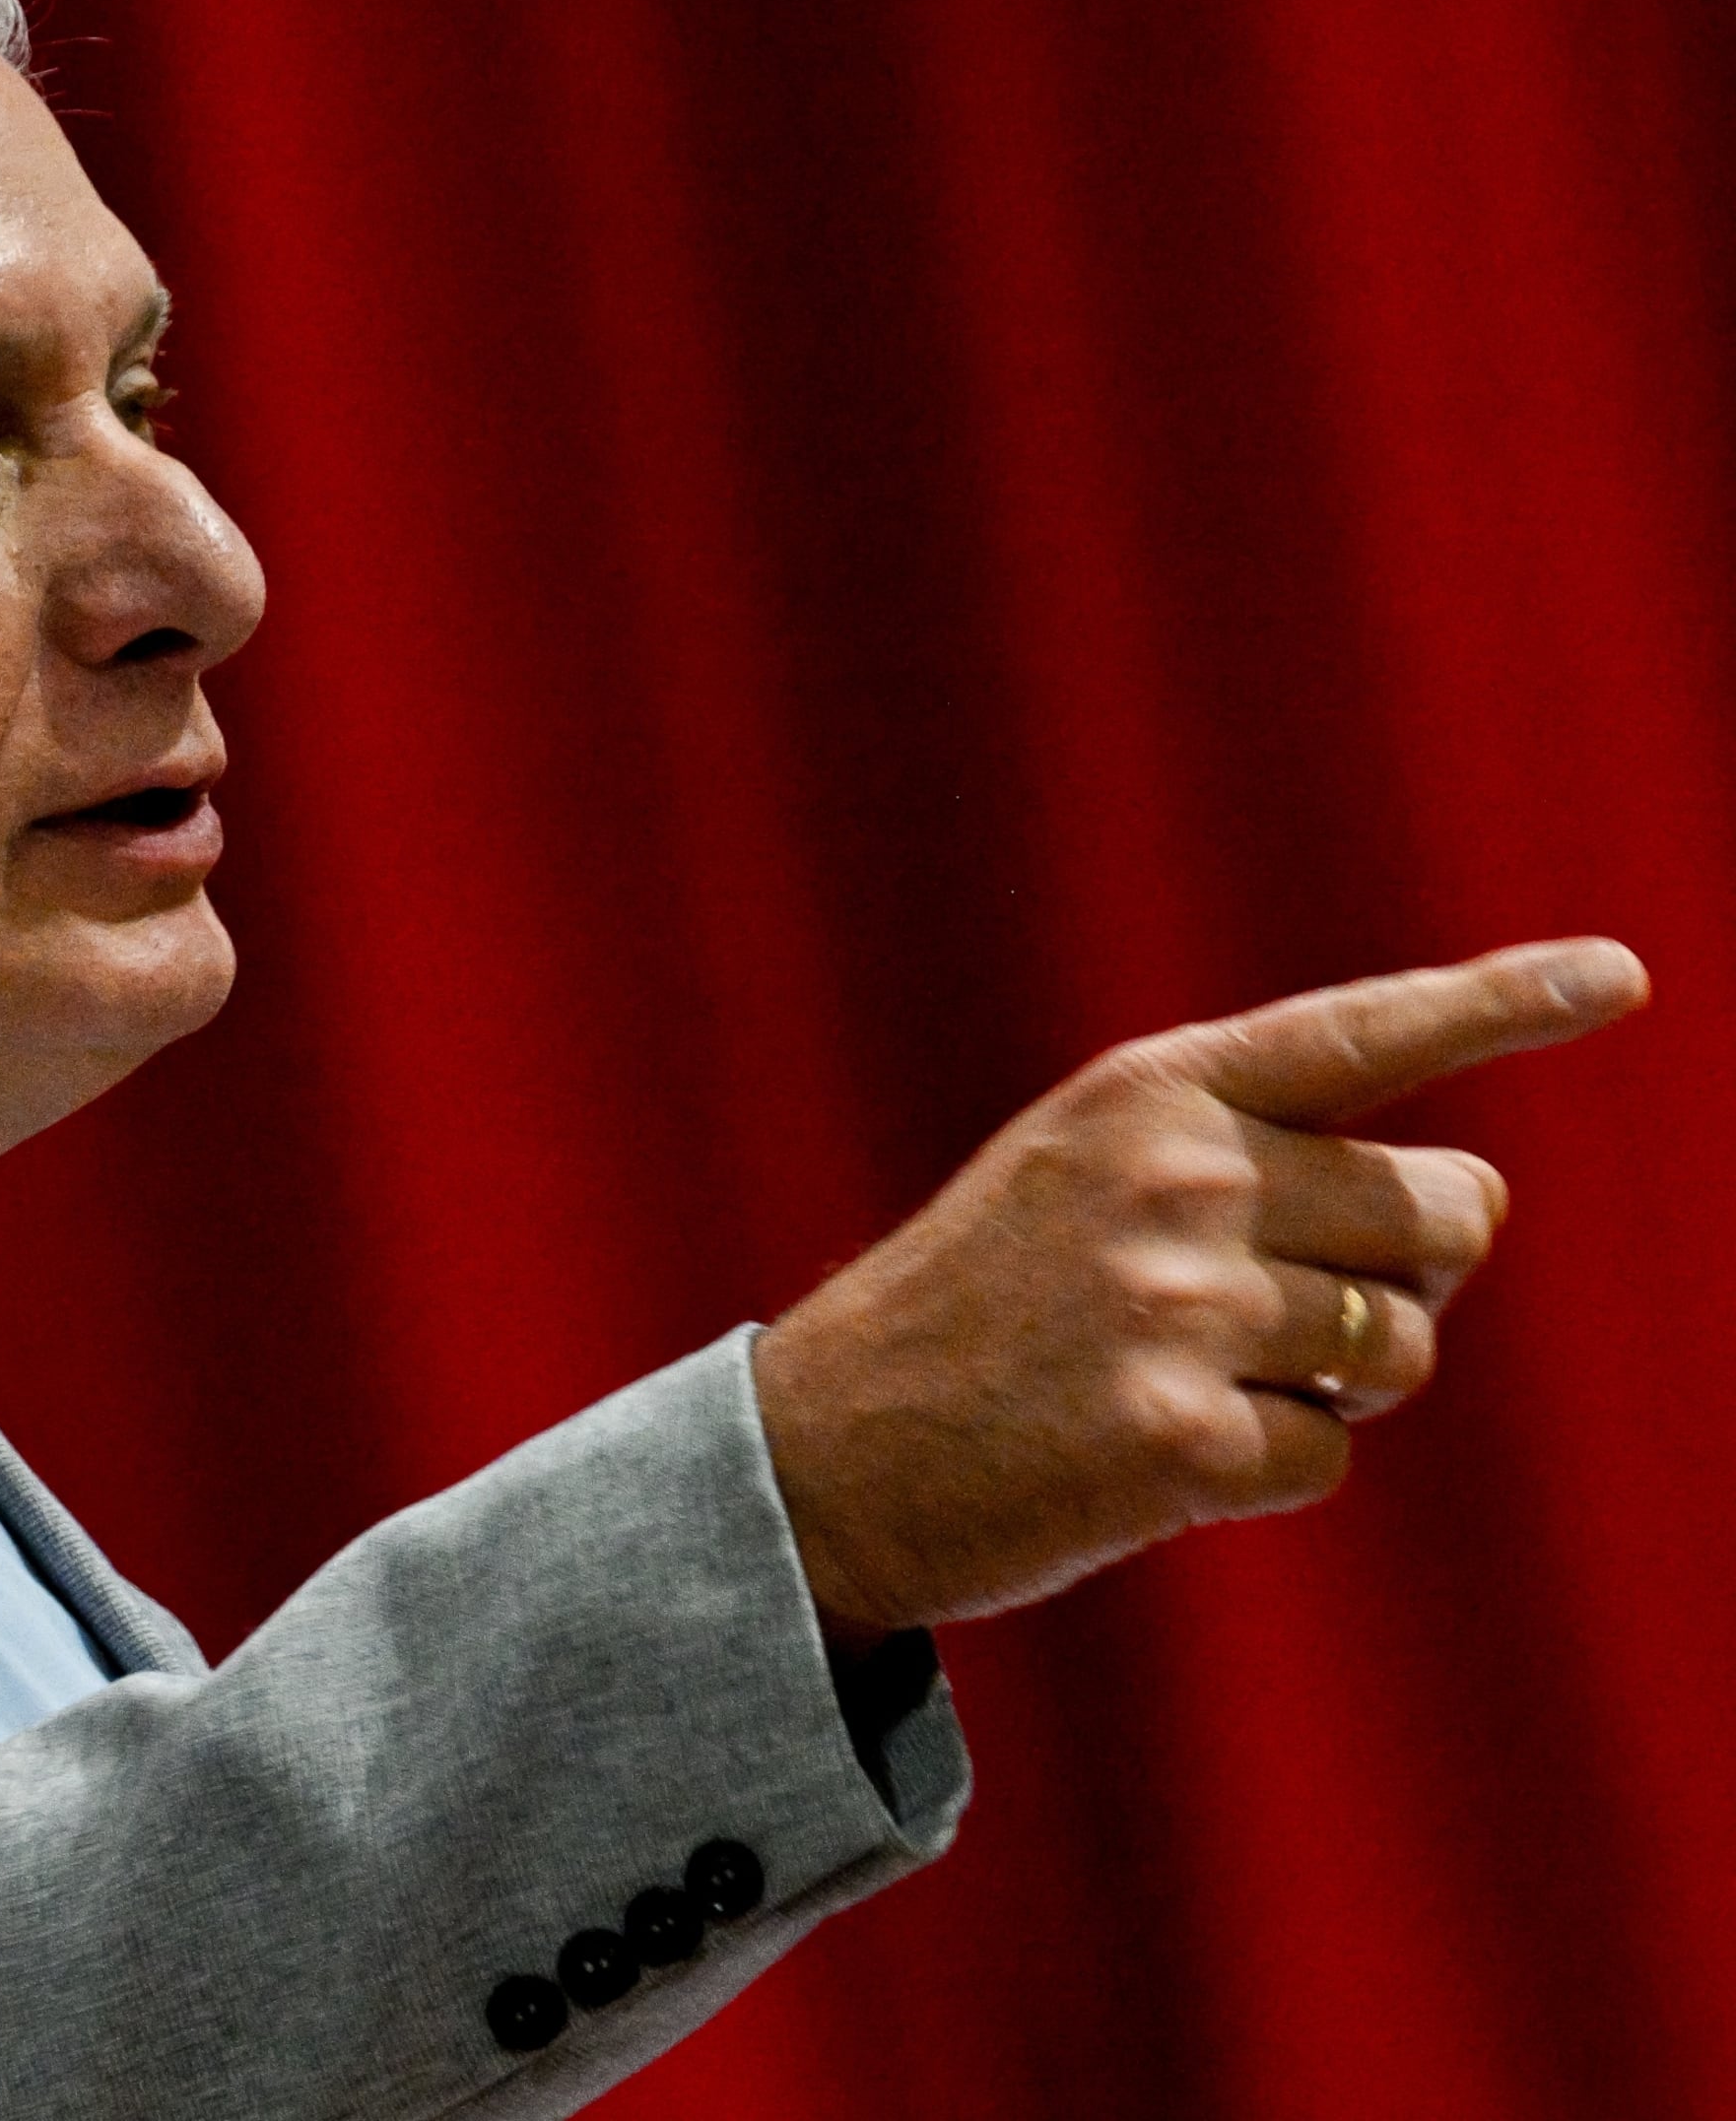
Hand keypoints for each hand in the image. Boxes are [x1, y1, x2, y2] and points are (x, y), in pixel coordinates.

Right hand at [753, 938, 1649, 1635]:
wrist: (821, 1451)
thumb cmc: (980, 1313)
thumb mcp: (1082, 1175)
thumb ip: (1253, 1156)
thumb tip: (1471, 1213)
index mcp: (1150, 1093)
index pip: (1364, 1033)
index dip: (1506, 1000)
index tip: (1623, 974)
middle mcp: (1176, 1179)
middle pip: (1440, 1218)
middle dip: (1400, 1276)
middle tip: (1273, 1317)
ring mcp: (1177, 1307)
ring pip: (1404, 1349)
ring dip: (1331, 1387)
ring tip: (1192, 1382)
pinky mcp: (1178, 1438)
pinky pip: (1330, 1457)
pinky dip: (1269, 1471)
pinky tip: (1156, 1456)